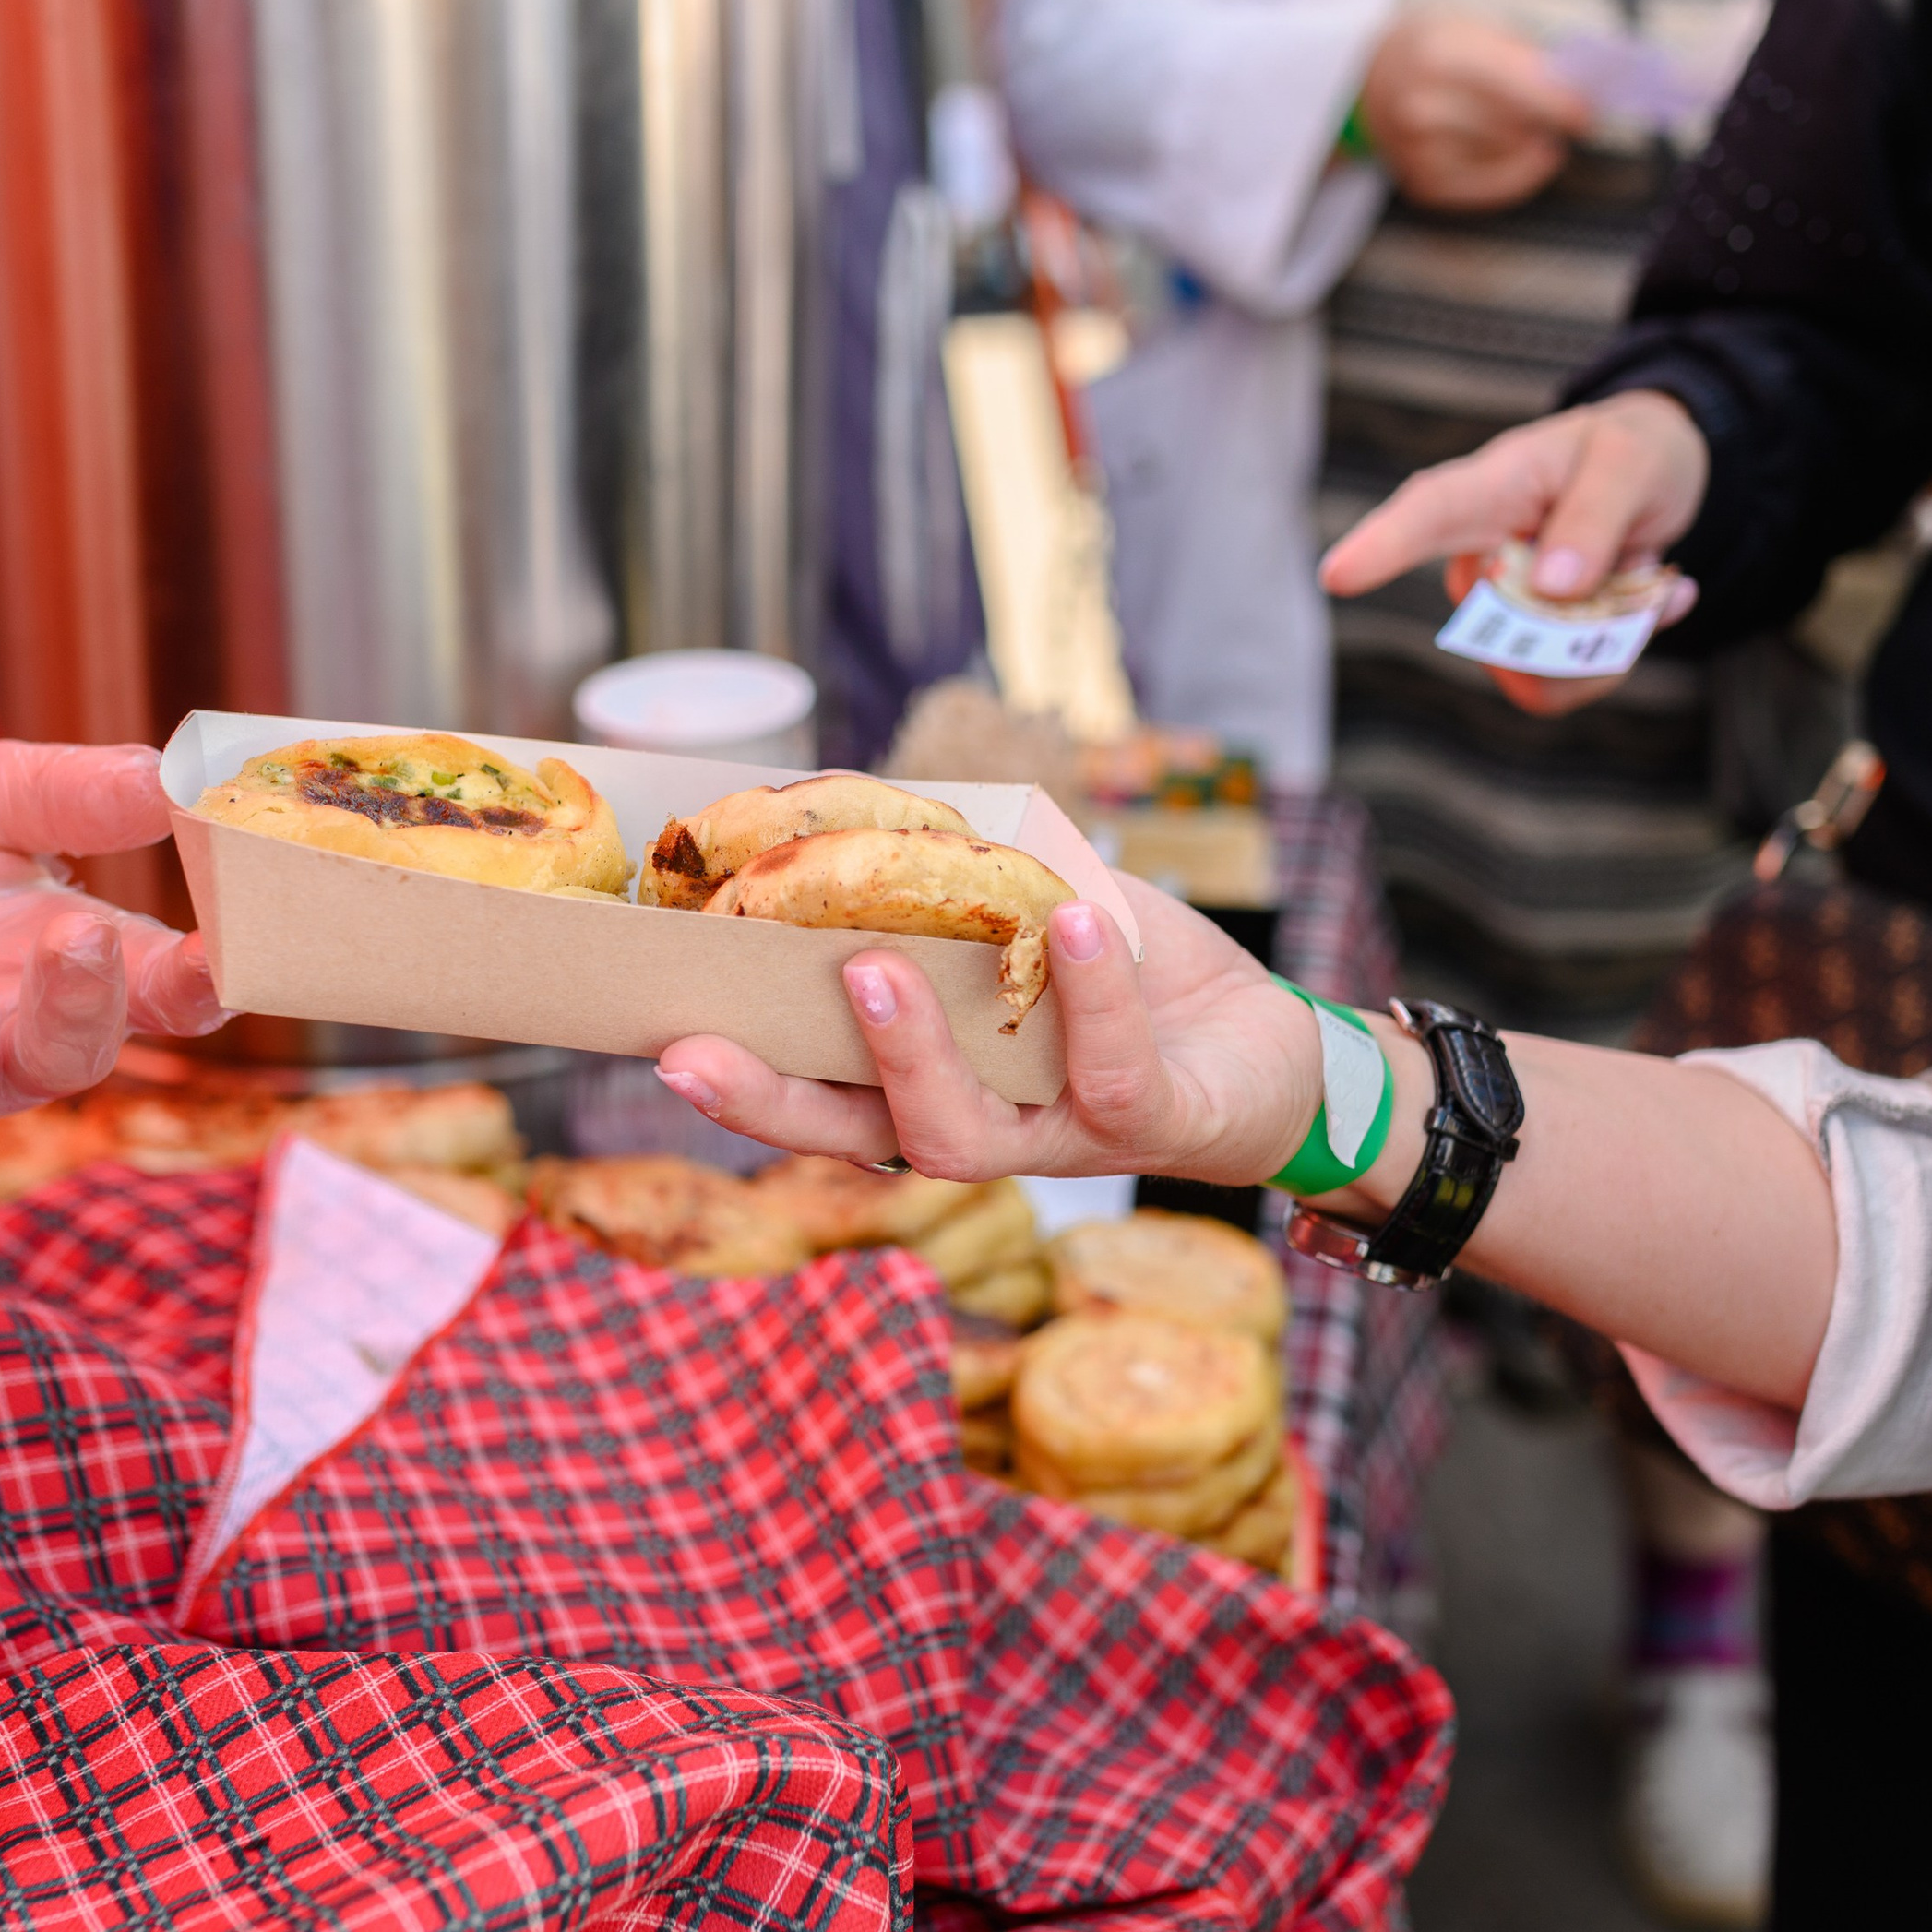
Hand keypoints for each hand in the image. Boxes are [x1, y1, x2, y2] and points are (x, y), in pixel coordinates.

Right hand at [654, 878, 1322, 1185]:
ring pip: (962, 1133)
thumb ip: (956, 876)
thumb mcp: (1035, 916)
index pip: (820, 1095)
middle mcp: (983, 1127)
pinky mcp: (1153, 1126)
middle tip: (694, 1052)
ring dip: (911, 1054)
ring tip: (876, 968)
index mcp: (937, 1081)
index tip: (663, 1044)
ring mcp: (1061, 1137)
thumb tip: (849, 794)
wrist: (1269, 1049)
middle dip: (771, 1102)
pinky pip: (1109, 1072)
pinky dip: (1092, 998)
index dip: (743, 1082)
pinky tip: (1079, 927)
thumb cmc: (1131, 980)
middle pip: (857, 1137)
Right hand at [1321, 390, 1710, 715]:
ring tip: (1652, 580)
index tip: (1336, 576)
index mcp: (1488, 490)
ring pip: (1530, 670)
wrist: (1652, 479)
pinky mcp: (1522, 650)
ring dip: (1608, 639)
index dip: (1382, 548)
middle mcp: (1474, 557)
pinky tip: (1653, 604)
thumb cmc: (1629, 452)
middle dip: (1582, 619)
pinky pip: (1554, 689)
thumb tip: (1552, 586)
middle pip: (1494, 624)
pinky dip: (1615, 657)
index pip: (1428, 517)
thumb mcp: (1633, 460)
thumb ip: (1596, 516)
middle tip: (1654, 566)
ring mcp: (1493, 611)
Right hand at [1358, 11, 1591, 212]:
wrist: (1366, 82)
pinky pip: (1487, 190)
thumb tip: (1572, 89)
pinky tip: (1528, 158)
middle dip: (1547, 124)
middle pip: (1511, 129)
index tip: (1587, 113)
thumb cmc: (1435, 48)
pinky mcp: (1422, 184)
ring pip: (1503, 160)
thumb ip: (1521, 57)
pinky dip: (1515, 175)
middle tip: (1572, 117)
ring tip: (1538, 131)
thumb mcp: (1473, 29)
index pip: (1511, 89)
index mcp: (1437, 57)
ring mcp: (1417, 153)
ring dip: (1531, 147)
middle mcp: (1421, 109)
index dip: (1557, 105)